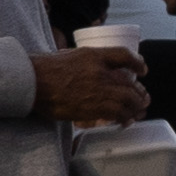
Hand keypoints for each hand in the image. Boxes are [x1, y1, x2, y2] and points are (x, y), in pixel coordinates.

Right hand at [28, 46, 147, 124]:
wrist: (32, 82)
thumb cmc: (45, 69)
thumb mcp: (71, 55)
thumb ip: (89, 61)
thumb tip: (102, 70)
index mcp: (94, 55)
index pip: (124, 55)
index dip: (137, 63)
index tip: (142, 70)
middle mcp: (100, 71)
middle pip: (129, 83)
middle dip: (139, 93)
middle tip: (143, 99)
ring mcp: (98, 90)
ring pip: (128, 100)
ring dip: (135, 108)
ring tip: (138, 112)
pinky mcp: (92, 108)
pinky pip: (117, 113)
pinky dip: (124, 117)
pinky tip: (125, 121)